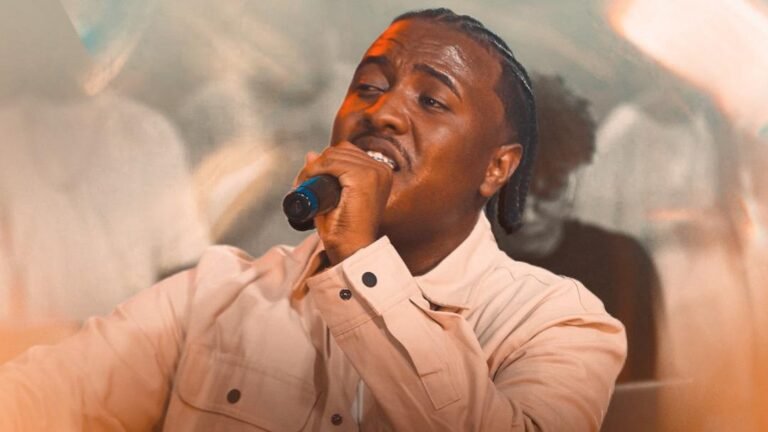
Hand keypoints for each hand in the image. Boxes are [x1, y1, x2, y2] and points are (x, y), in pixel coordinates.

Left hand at [294, 141, 393, 264]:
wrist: (352, 251)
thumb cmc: (344, 231)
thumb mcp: (333, 198)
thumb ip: (324, 175)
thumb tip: (311, 154)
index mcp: (379, 173)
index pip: (347, 153)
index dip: (324, 162)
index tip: (307, 179)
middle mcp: (381, 170)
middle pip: (340, 150)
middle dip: (317, 164)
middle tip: (301, 183)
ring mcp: (374, 172)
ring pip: (333, 154)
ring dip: (313, 167)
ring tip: (302, 185)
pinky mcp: (363, 178)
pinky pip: (331, 162)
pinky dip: (315, 169)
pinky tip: (307, 182)